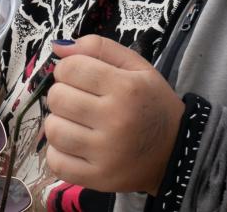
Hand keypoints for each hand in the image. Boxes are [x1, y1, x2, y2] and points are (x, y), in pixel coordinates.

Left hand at [45, 36, 184, 195]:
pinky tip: (75, 144)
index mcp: (126, 88)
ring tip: (76, 121)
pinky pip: (56, 161)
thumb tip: (58, 47)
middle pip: (58, 98)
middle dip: (63, 93)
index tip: (79, 75)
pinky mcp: (97, 178)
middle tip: (78, 98)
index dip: (69, 68)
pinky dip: (58, 151)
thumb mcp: (138, 67)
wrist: (174, 151)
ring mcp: (105, 153)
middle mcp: (115, 120)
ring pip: (53, 130)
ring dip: (59, 122)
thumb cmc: (152, 104)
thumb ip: (100, 48)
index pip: (71, 69)